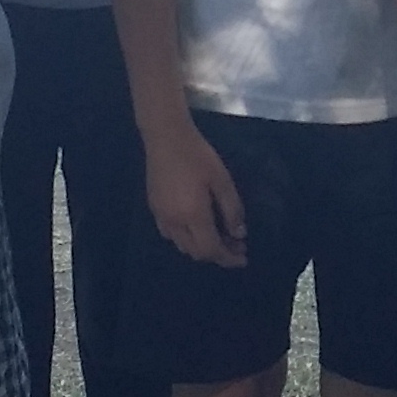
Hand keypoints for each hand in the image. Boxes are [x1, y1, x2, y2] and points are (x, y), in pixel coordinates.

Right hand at [142, 118, 249, 267]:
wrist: (166, 138)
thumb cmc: (198, 156)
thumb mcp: (222, 180)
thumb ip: (232, 210)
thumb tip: (239, 234)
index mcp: (193, 215)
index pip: (211, 249)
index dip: (228, 258)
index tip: (242, 258)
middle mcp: (174, 222)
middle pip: (196, 252)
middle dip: (217, 254)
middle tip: (236, 245)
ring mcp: (161, 217)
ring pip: (182, 246)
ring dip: (201, 248)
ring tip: (219, 236)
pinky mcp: (154, 209)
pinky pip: (171, 235)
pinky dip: (187, 239)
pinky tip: (197, 226)